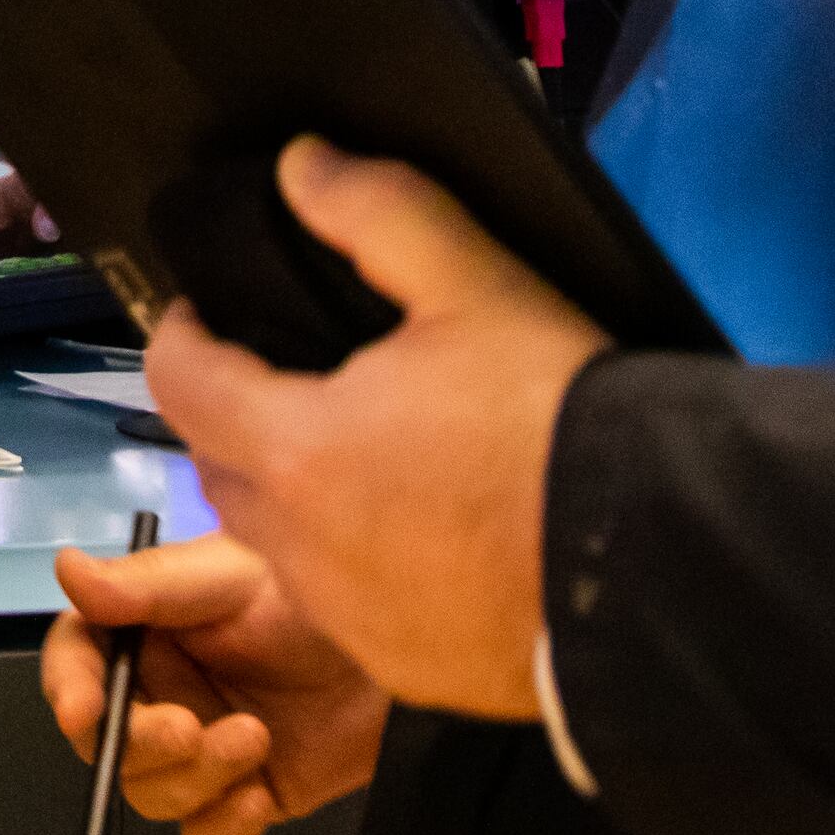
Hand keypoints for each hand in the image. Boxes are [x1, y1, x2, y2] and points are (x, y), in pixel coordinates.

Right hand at [40, 529, 386, 834]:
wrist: (398, 653)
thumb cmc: (315, 597)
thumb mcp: (230, 576)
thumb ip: (146, 584)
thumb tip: (68, 570)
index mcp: (147, 629)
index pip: (79, 659)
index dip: (68, 687)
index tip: (82, 709)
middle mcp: (164, 692)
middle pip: (108, 741)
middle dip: (140, 743)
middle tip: (186, 729)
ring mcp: (200, 748)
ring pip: (153, 793)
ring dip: (195, 778)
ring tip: (254, 737)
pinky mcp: (241, 793)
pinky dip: (224, 826)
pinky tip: (258, 795)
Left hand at [146, 139, 607, 722]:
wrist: (656, 568)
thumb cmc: (560, 426)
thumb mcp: (475, 285)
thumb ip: (376, 210)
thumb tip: (301, 167)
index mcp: (297, 452)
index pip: (177, 381)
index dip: (182, 333)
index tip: (209, 312)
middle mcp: (303, 550)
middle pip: (219, 468)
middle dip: (232, 414)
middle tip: (287, 373)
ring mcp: (352, 621)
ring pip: (278, 545)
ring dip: (292, 494)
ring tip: (362, 447)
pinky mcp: (407, 667)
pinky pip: (343, 609)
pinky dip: (355, 563)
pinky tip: (419, 530)